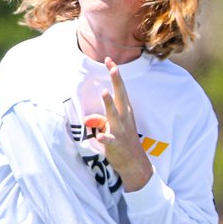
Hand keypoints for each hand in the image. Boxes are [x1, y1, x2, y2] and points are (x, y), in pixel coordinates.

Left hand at [83, 58, 152, 190]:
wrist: (135, 163)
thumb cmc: (123, 141)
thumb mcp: (111, 128)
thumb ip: (99, 121)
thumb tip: (87, 118)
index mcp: (125, 111)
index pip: (120, 89)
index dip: (115, 75)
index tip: (109, 60)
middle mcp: (124, 117)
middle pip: (120, 96)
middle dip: (116, 81)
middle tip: (112, 67)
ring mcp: (121, 130)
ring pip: (114, 115)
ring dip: (109, 104)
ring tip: (104, 92)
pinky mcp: (116, 144)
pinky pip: (109, 140)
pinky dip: (104, 137)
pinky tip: (99, 136)